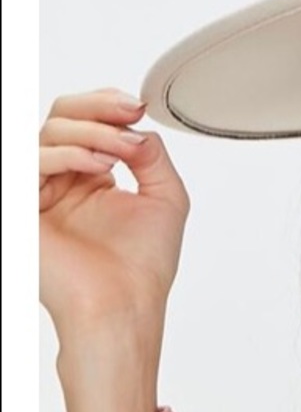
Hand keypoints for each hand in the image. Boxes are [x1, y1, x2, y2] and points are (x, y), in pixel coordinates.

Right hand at [39, 89, 189, 411]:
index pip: (88, 124)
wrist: (124, 306)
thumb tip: (138, 125)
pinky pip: (32, 163)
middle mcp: (62, 182)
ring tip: (124, 150)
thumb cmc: (142, 266)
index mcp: (91, 179)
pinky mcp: (23, 210)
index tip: (140, 107)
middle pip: (60, 118)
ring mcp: (40, 194)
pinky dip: (69, 155)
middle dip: (98, 107)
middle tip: (131, 113)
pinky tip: (100, 166)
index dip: (109, 106)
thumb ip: (152, 155)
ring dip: (92, 132)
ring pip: (47, 134)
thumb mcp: (165, 196)